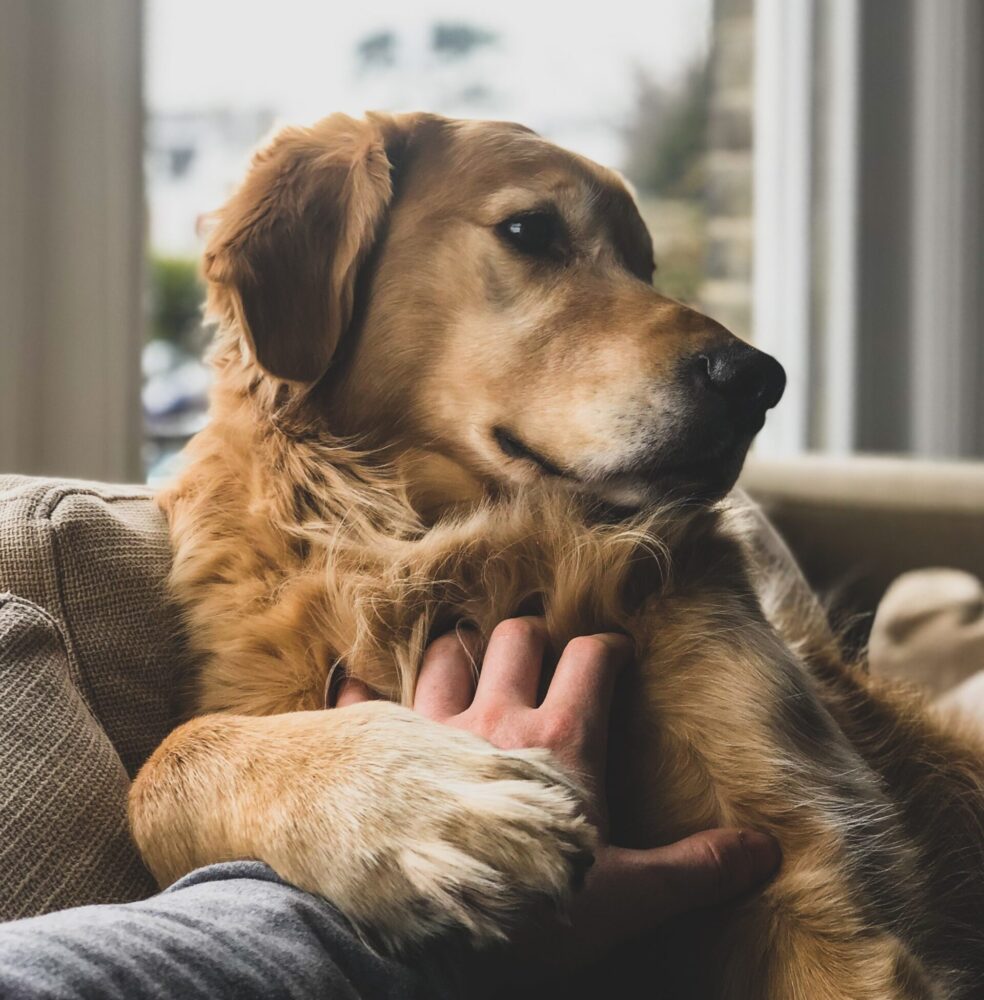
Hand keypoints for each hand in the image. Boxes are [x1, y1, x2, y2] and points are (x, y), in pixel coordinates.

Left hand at [335, 617, 780, 970]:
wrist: (426, 940)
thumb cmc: (529, 916)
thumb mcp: (625, 898)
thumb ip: (694, 869)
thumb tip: (767, 850)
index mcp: (559, 742)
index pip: (591, 659)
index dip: (608, 648)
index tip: (616, 655)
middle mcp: (494, 719)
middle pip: (516, 637)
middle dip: (533, 635)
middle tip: (542, 654)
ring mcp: (429, 729)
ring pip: (446, 653)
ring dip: (461, 651)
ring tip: (471, 663)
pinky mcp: (380, 751)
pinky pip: (364, 698)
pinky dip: (365, 688)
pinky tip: (360, 685)